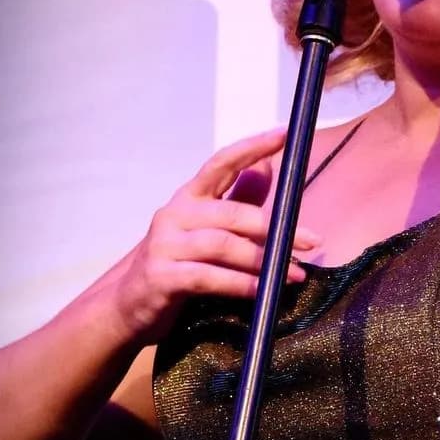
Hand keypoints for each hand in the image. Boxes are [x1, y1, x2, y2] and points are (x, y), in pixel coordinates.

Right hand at [113, 128, 319, 341]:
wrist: (127, 305)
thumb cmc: (175, 264)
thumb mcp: (203, 229)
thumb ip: (234, 201)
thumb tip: (266, 168)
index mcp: (188, 198)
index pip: (221, 163)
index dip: (252, 146)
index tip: (284, 134)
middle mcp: (175, 214)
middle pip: (233, 213)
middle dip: (276, 227)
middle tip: (312, 242)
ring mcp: (165, 244)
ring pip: (224, 245)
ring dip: (264, 260)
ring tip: (296, 273)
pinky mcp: (162, 276)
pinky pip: (210, 278)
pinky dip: (240, 284)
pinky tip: (262, 292)